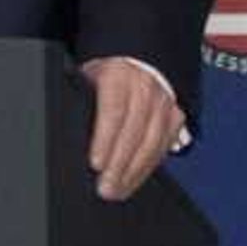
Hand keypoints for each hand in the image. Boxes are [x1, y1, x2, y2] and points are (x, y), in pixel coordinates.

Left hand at [80, 57, 178, 201]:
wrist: (136, 55)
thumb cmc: (106, 71)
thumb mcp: (88, 77)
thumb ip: (84, 103)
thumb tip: (71, 136)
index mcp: (118, 75)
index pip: (113, 111)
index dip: (104, 140)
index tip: (96, 164)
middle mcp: (144, 87)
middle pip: (134, 132)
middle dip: (119, 165)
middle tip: (105, 189)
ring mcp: (163, 101)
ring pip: (153, 142)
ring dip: (135, 171)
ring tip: (119, 190)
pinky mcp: (175, 113)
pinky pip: (165, 143)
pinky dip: (152, 163)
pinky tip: (137, 178)